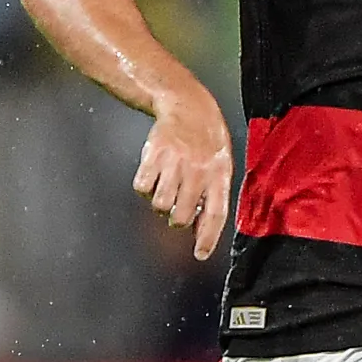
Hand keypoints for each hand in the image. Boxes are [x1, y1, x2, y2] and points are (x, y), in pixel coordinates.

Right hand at [134, 87, 232, 260]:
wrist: (188, 106)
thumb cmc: (207, 142)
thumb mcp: (220, 166)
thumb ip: (211, 197)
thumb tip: (198, 231)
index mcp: (219, 176)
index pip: (215, 214)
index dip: (207, 237)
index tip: (200, 254)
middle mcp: (198, 171)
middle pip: (181, 215)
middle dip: (177, 219)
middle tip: (176, 209)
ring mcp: (175, 163)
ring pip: (160, 204)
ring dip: (160, 204)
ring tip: (166, 188)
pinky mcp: (153, 155)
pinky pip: (142, 187)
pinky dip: (144, 187)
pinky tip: (153, 175)